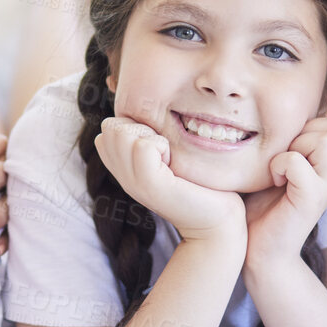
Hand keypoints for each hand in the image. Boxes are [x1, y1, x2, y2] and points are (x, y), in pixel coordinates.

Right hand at [95, 116, 242, 241]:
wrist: (217, 220)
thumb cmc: (199, 182)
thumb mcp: (168, 155)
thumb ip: (149, 136)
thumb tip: (139, 106)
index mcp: (123, 167)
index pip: (109, 126)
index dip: (137, 127)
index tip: (161, 150)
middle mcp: (122, 176)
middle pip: (112, 126)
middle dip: (143, 129)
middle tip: (166, 154)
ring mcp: (132, 182)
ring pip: (124, 133)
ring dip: (153, 138)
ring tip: (170, 160)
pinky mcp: (148, 186)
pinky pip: (143, 146)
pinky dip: (163, 147)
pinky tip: (174, 167)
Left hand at [242, 116, 326, 269]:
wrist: (256, 250)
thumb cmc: (258, 205)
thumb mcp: (272, 165)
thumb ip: (283, 141)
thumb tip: (265, 106)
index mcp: (326, 163)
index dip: (307, 128)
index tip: (284, 151)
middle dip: (304, 134)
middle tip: (282, 159)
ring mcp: (326, 186)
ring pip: (325, 138)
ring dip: (294, 148)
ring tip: (278, 170)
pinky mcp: (312, 200)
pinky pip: (299, 162)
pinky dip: (281, 165)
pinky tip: (273, 181)